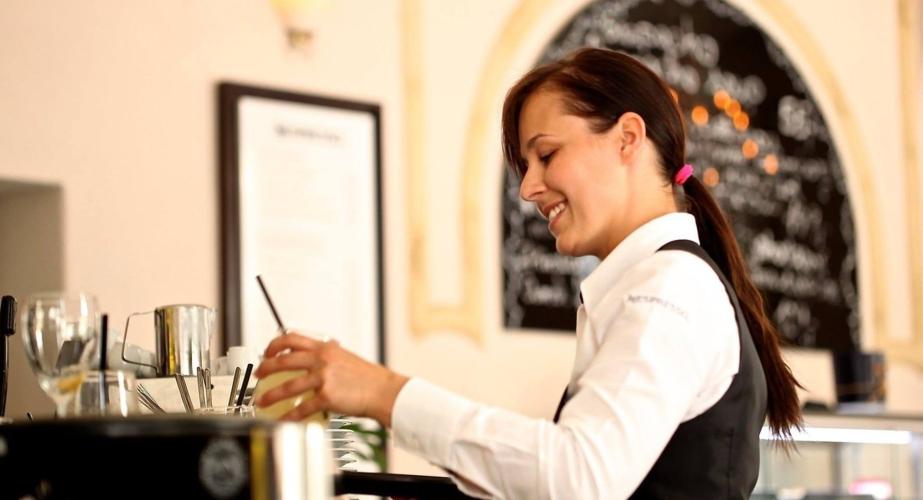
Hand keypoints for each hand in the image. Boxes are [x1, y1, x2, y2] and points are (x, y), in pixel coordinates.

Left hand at [253, 333, 408, 426]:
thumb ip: (328, 355)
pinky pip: (302, 407)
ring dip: (271, 395)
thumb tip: (316, 354)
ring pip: (288, 386)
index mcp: (325, 348)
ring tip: (262, 401)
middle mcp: (322, 360)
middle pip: (283, 361)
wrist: (384, 391)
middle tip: (258, 375)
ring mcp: (324, 378)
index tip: (267, 352)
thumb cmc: (368, 378)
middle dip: (265, 368)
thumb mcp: (346, 357)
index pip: (292, 339)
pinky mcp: (327, 397)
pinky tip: (283, 419)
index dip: (274, 344)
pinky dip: (289, 415)